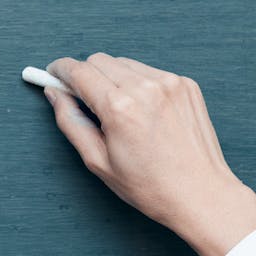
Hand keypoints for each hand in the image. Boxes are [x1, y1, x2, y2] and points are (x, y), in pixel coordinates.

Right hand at [44, 53, 255, 255]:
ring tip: (118, 110)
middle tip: (84, 99)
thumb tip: (55, 94)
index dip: (60, 70)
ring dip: (112, 77)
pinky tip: (143, 111)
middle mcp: (145, 87)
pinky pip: (149, 71)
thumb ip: (70, 121)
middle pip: (99, 60)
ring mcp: (169, 83)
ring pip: (124, 63)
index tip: (53, 74)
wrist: (202, 194)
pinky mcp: (186, 84)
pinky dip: (138, 83)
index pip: (78, 71)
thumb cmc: (150, 185)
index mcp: (119, 107)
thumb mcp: (98, 161)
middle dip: (85, 75)